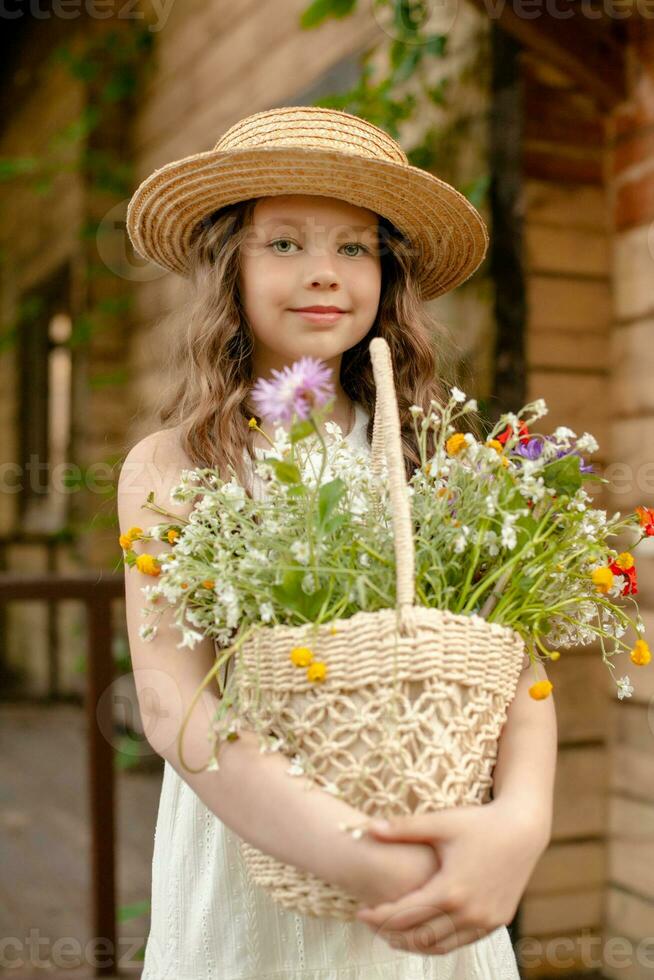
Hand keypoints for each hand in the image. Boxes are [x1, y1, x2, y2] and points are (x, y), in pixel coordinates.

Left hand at [355, 799, 548, 955]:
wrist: (523, 829)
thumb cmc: (479, 822)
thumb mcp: (440, 822)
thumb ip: (403, 828)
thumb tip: (367, 828)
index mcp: (450, 890)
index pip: (404, 915)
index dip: (378, 916)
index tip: (359, 912)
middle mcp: (468, 913)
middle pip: (419, 937)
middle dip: (391, 934)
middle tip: (371, 924)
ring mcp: (485, 921)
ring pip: (440, 946)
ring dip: (413, 943)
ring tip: (392, 932)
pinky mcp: (496, 922)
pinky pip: (460, 941)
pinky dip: (438, 941)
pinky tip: (423, 930)